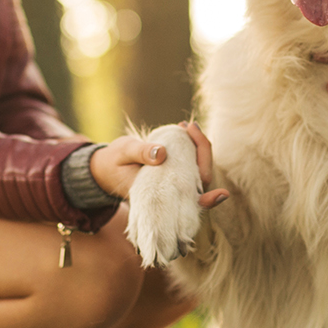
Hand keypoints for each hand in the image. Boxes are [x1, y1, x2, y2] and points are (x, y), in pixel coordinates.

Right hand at [91, 121, 231, 207]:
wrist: (105, 167)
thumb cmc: (114, 164)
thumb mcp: (123, 154)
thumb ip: (141, 153)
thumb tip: (162, 153)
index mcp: (161, 197)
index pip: (191, 201)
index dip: (209, 200)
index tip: (222, 194)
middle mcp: (174, 191)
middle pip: (201, 176)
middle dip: (202, 150)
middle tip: (188, 126)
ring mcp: (176, 180)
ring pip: (198, 165)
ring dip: (197, 144)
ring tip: (185, 125)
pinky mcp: (176, 169)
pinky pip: (190, 158)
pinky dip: (191, 142)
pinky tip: (183, 128)